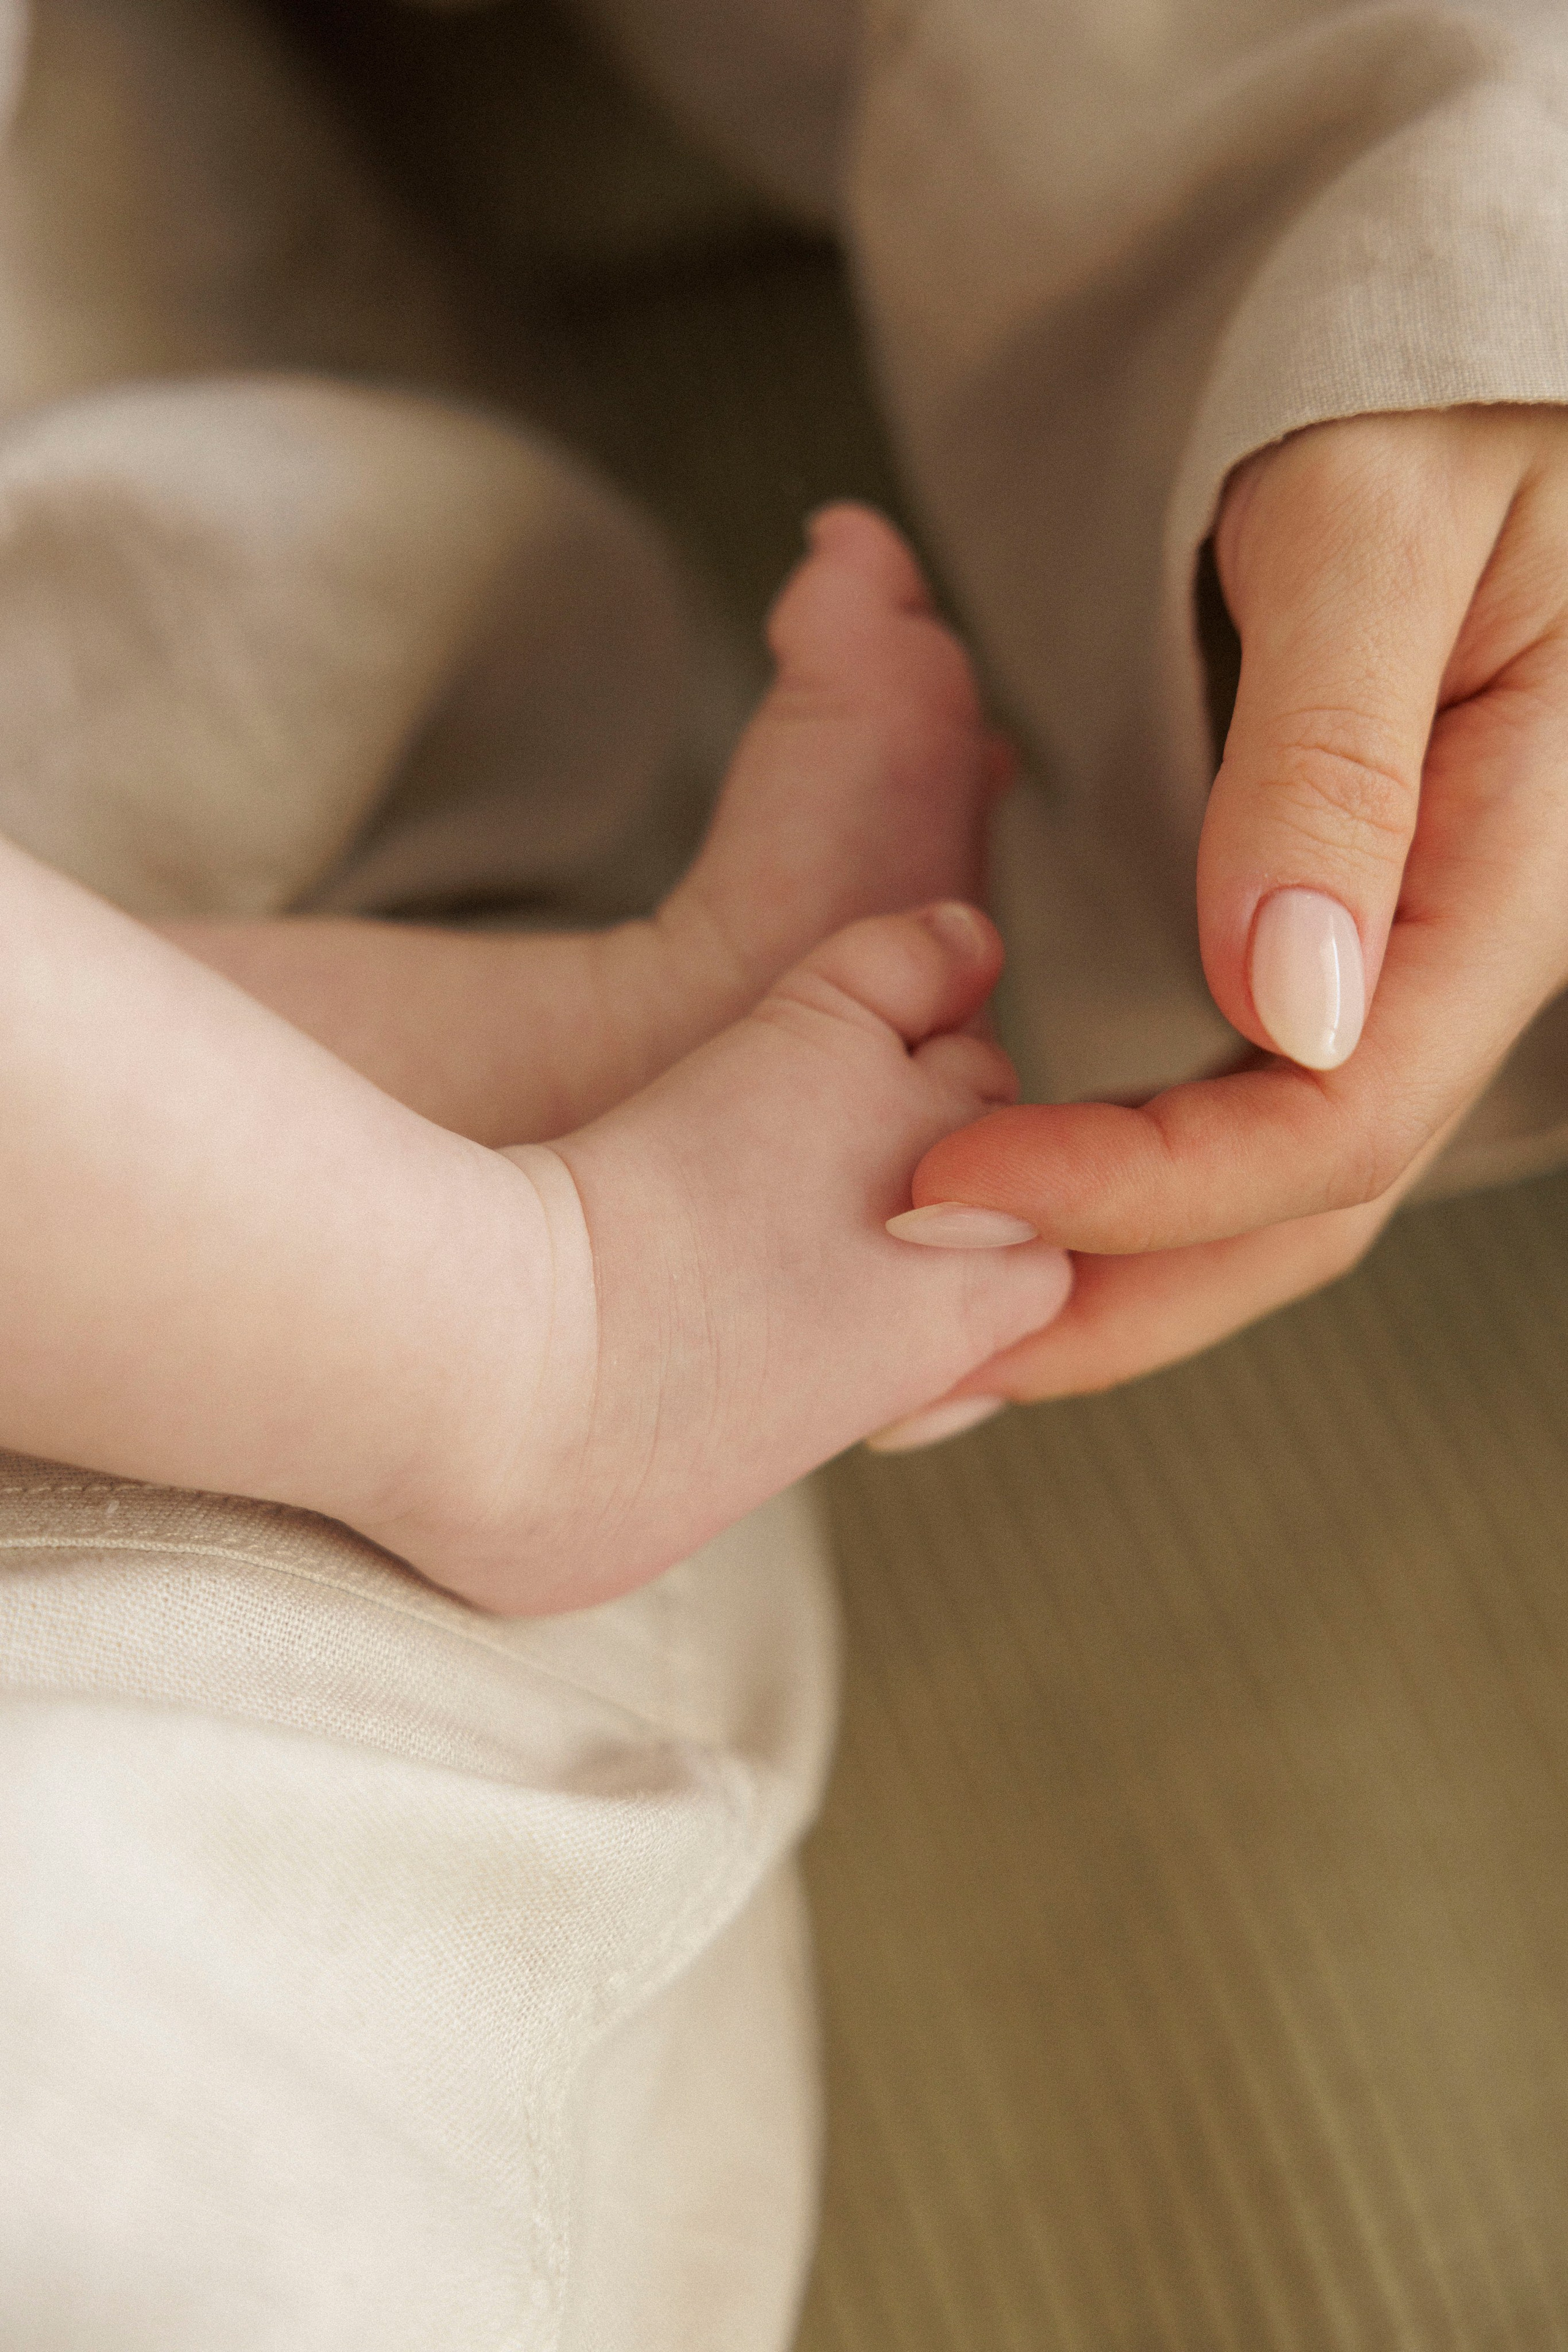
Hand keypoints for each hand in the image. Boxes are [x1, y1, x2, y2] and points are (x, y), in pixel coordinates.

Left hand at [902, 406, 1567, 1398]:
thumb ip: (1335, 760)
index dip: (1143, 1185)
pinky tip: (1019, 1205)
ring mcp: (1408, 950)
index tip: (950, 1178)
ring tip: (943, 1346)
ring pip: (1281, 1180)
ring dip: (1116, 1274)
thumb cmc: (1423, 391)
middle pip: (1309, 1199)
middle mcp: (1465, 940)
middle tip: (919, 1375)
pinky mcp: (1346, 935)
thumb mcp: (1372, 534)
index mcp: (1505, 861)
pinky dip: (1134, 1182)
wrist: (1461, 364)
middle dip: (1117, 1293)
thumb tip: (1286, 1001)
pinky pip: (1254, 1102)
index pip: (1335, 1114)